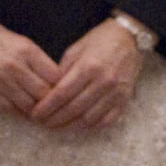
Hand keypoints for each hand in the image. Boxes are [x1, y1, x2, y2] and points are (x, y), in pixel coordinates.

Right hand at [0, 12, 60, 118]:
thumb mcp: (20, 42)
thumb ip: (37, 61)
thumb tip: (54, 82)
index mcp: (27, 50)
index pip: (55, 76)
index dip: (62, 86)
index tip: (63, 91)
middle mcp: (16, 66)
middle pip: (44, 94)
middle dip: (51, 102)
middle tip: (54, 107)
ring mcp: (0, 81)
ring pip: (29, 106)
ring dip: (36, 111)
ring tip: (40, 112)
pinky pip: (11, 110)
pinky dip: (21, 113)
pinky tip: (24, 112)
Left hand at [30, 17, 145, 130]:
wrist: (129, 39)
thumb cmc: (99, 41)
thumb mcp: (76, 49)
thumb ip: (62, 71)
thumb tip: (48, 92)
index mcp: (88, 66)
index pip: (62, 93)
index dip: (47, 107)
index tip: (35, 114)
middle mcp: (103, 81)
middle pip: (74, 108)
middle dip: (55, 119)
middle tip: (43, 123)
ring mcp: (116, 93)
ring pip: (88, 118)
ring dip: (70, 126)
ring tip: (57, 126)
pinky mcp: (124, 100)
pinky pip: (106, 121)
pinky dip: (91, 127)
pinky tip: (79, 125)